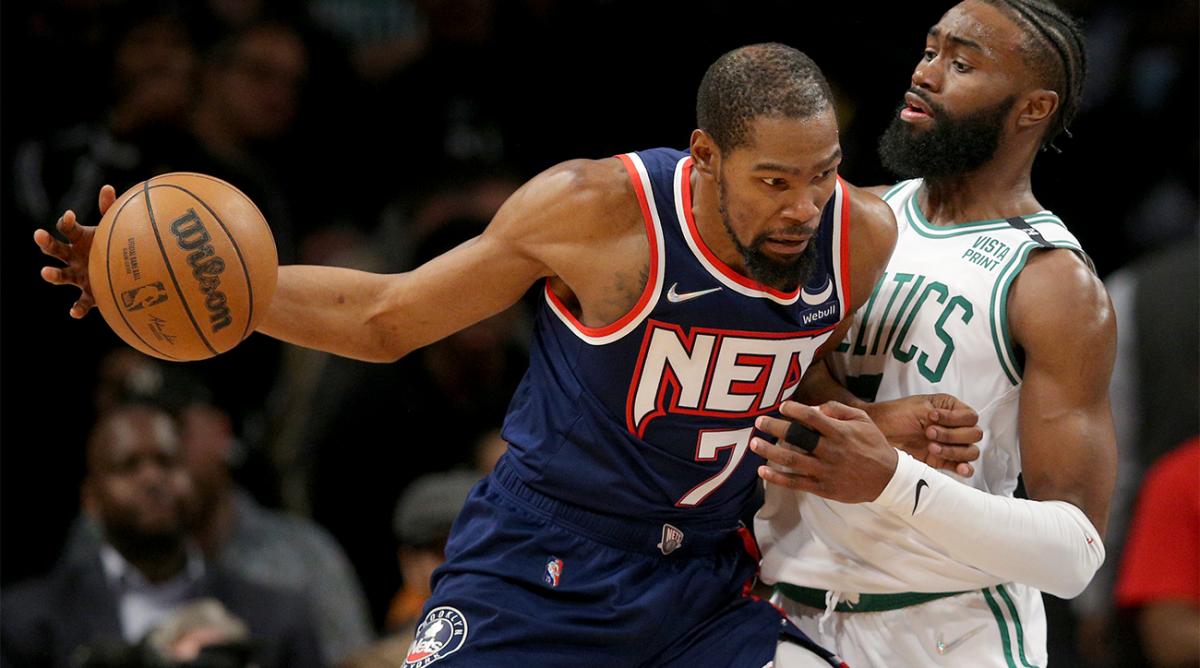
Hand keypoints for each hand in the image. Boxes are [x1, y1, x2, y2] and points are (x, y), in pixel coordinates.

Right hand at [34, 185, 115, 318]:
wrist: (124, 273)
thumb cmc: (114, 246)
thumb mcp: (113, 229)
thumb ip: (110, 211)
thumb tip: (108, 188)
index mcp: (79, 240)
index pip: (66, 228)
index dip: (66, 221)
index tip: (70, 216)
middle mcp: (73, 258)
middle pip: (54, 249)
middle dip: (46, 242)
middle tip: (39, 235)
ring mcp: (77, 276)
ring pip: (60, 276)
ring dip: (52, 274)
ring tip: (45, 272)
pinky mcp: (88, 295)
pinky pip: (81, 303)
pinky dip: (77, 309)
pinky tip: (74, 313)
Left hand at [751, 400, 898, 502]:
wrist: (888, 479)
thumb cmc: (873, 445)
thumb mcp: (862, 420)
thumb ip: (838, 409)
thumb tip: (814, 407)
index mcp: (840, 432)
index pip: (812, 417)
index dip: (794, 410)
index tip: (782, 406)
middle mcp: (830, 450)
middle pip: (797, 437)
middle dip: (775, 427)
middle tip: (759, 422)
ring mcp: (825, 470)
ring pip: (792, 460)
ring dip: (770, 451)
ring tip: (754, 444)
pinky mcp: (823, 488)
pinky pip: (796, 482)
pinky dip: (777, 477)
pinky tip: (763, 471)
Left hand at [864, 394, 980, 476]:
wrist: (879, 433)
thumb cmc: (895, 416)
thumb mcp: (917, 407)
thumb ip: (938, 412)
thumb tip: (945, 418)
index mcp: (952, 410)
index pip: (971, 417)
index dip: (955, 418)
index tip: (932, 417)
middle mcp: (955, 427)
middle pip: (974, 434)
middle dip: (951, 434)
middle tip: (929, 433)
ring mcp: (951, 445)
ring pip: (971, 451)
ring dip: (953, 450)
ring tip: (931, 448)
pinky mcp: (944, 461)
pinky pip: (965, 467)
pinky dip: (965, 468)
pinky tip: (959, 468)